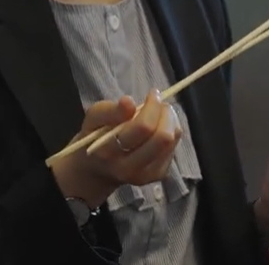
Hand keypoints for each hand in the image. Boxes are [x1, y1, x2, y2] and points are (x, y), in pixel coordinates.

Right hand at [51, 89, 182, 207]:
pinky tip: (158, 127)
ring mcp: (146, 174)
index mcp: (110, 152)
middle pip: (162, 137)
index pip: (142, 128)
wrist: (98, 168)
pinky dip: (171, 130)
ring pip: (172, 140)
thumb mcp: (94, 118)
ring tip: (158, 112)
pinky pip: (174, 146)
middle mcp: (129, 168)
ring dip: (170, 120)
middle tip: (158, 101)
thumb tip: (129, 102)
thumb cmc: (96, 136)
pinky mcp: (158, 174)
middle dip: (165, 113)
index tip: (153, 93)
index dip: (152, 107)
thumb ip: (110, 110)